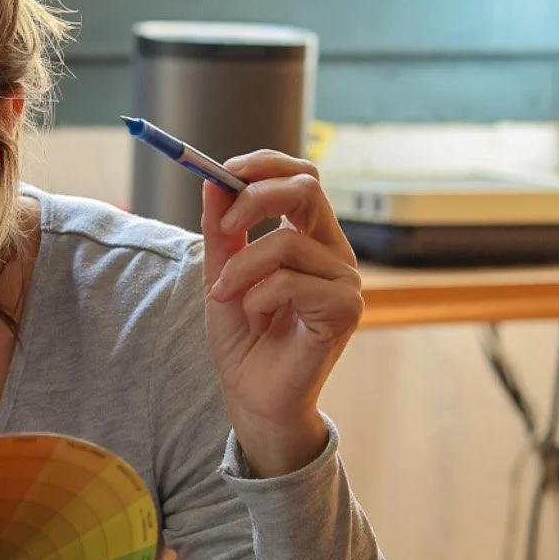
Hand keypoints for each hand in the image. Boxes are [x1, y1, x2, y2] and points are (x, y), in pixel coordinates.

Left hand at [200, 152, 363, 477]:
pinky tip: (256, 318)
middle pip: (306, 189)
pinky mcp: (345, 310)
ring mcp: (345, 280)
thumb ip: (221, 231)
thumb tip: (213, 181)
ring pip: (286, 243)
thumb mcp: (221, 273)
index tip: (224, 170)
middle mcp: (332, 251)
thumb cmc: (243, 337)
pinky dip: (258, 297)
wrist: (253, 395)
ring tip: (225, 298)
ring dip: (240, 270)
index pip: (302, 176)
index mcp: (308, 236)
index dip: (266, 164)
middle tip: (221, 228)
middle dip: (254, 198)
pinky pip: (291, 282)